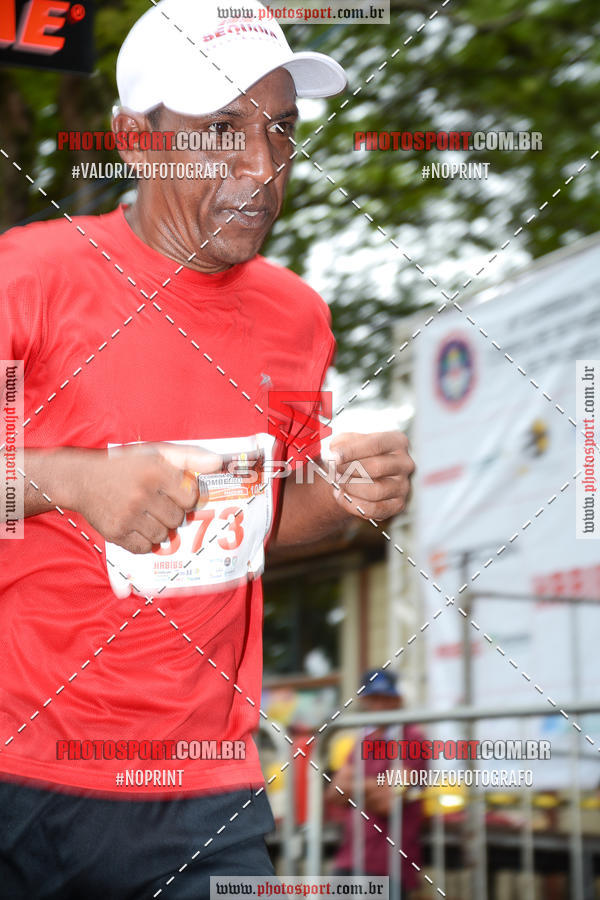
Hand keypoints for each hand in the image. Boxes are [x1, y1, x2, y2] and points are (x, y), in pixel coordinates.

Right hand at [73, 443, 221, 553]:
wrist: (81, 479)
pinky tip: (138, 528)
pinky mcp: (116, 532)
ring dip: (160, 529)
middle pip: (177, 519)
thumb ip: (189, 456)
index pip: (191, 498)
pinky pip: (144, 548)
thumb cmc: (124, 465)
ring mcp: (128, 515)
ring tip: (147, 515)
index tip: (176, 493)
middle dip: (172, 513)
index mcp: (155, 471)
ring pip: (163, 536)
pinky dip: (145, 542)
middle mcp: (142, 494)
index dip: (186, 497)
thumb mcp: (156, 453)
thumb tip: (218, 462)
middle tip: (158, 504)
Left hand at [328, 431, 414, 521]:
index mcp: (396, 441)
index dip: (352, 451)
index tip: (334, 457)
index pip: (375, 444)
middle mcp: (404, 463)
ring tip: (338, 483)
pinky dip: (354, 504)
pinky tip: (342, 496)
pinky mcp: (398, 504)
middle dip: (350, 470)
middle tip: (334, 471)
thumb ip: (341, 443)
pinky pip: (375, 509)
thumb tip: (335, 453)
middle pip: (376, 467)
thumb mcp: (349, 442)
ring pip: (376, 491)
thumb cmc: (355, 455)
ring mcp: (403, 485)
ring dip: (351, 488)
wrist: (359, 476)